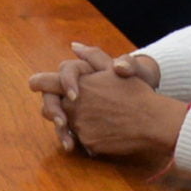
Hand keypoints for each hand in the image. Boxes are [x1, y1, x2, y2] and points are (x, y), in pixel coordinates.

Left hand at [38, 44, 182, 158]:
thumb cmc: (135, 92)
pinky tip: (106, 131)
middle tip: (71, 108)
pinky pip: (82, 140)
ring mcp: (80, 127)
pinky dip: (90, 136)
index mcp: (77, 85)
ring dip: (74, 123)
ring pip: (67, 126)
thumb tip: (74, 46)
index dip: (39, 83)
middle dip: (56, 108)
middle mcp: (73, 107)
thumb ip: (92, 57)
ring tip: (97, 118)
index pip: (43, 83)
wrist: (153, 121)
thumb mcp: (114, 69)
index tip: (36, 85)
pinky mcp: (89, 144)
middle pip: (50, 109)